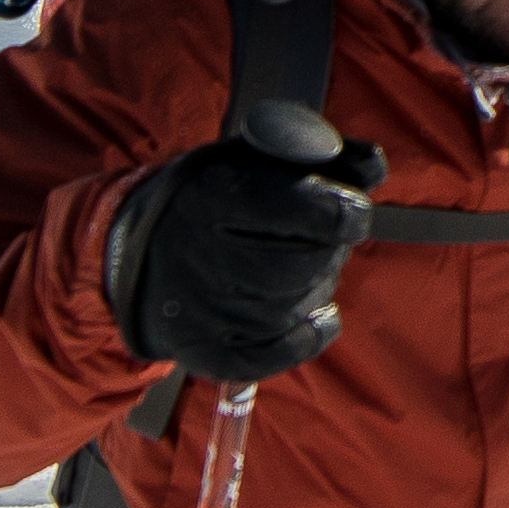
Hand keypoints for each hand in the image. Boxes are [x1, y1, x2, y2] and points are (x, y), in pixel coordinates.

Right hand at [114, 99, 379, 380]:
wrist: (136, 255)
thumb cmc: (212, 199)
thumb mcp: (251, 157)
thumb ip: (316, 154)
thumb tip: (372, 166)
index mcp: (216, 193)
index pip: (311, 211)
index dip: (345, 211)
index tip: (349, 208)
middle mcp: (204, 254)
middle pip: (308, 262)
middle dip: (330, 249)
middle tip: (319, 238)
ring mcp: (204, 310)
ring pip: (298, 303)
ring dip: (317, 284)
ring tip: (297, 266)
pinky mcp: (208, 352)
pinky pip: (282, 351)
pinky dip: (310, 333)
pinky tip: (313, 314)